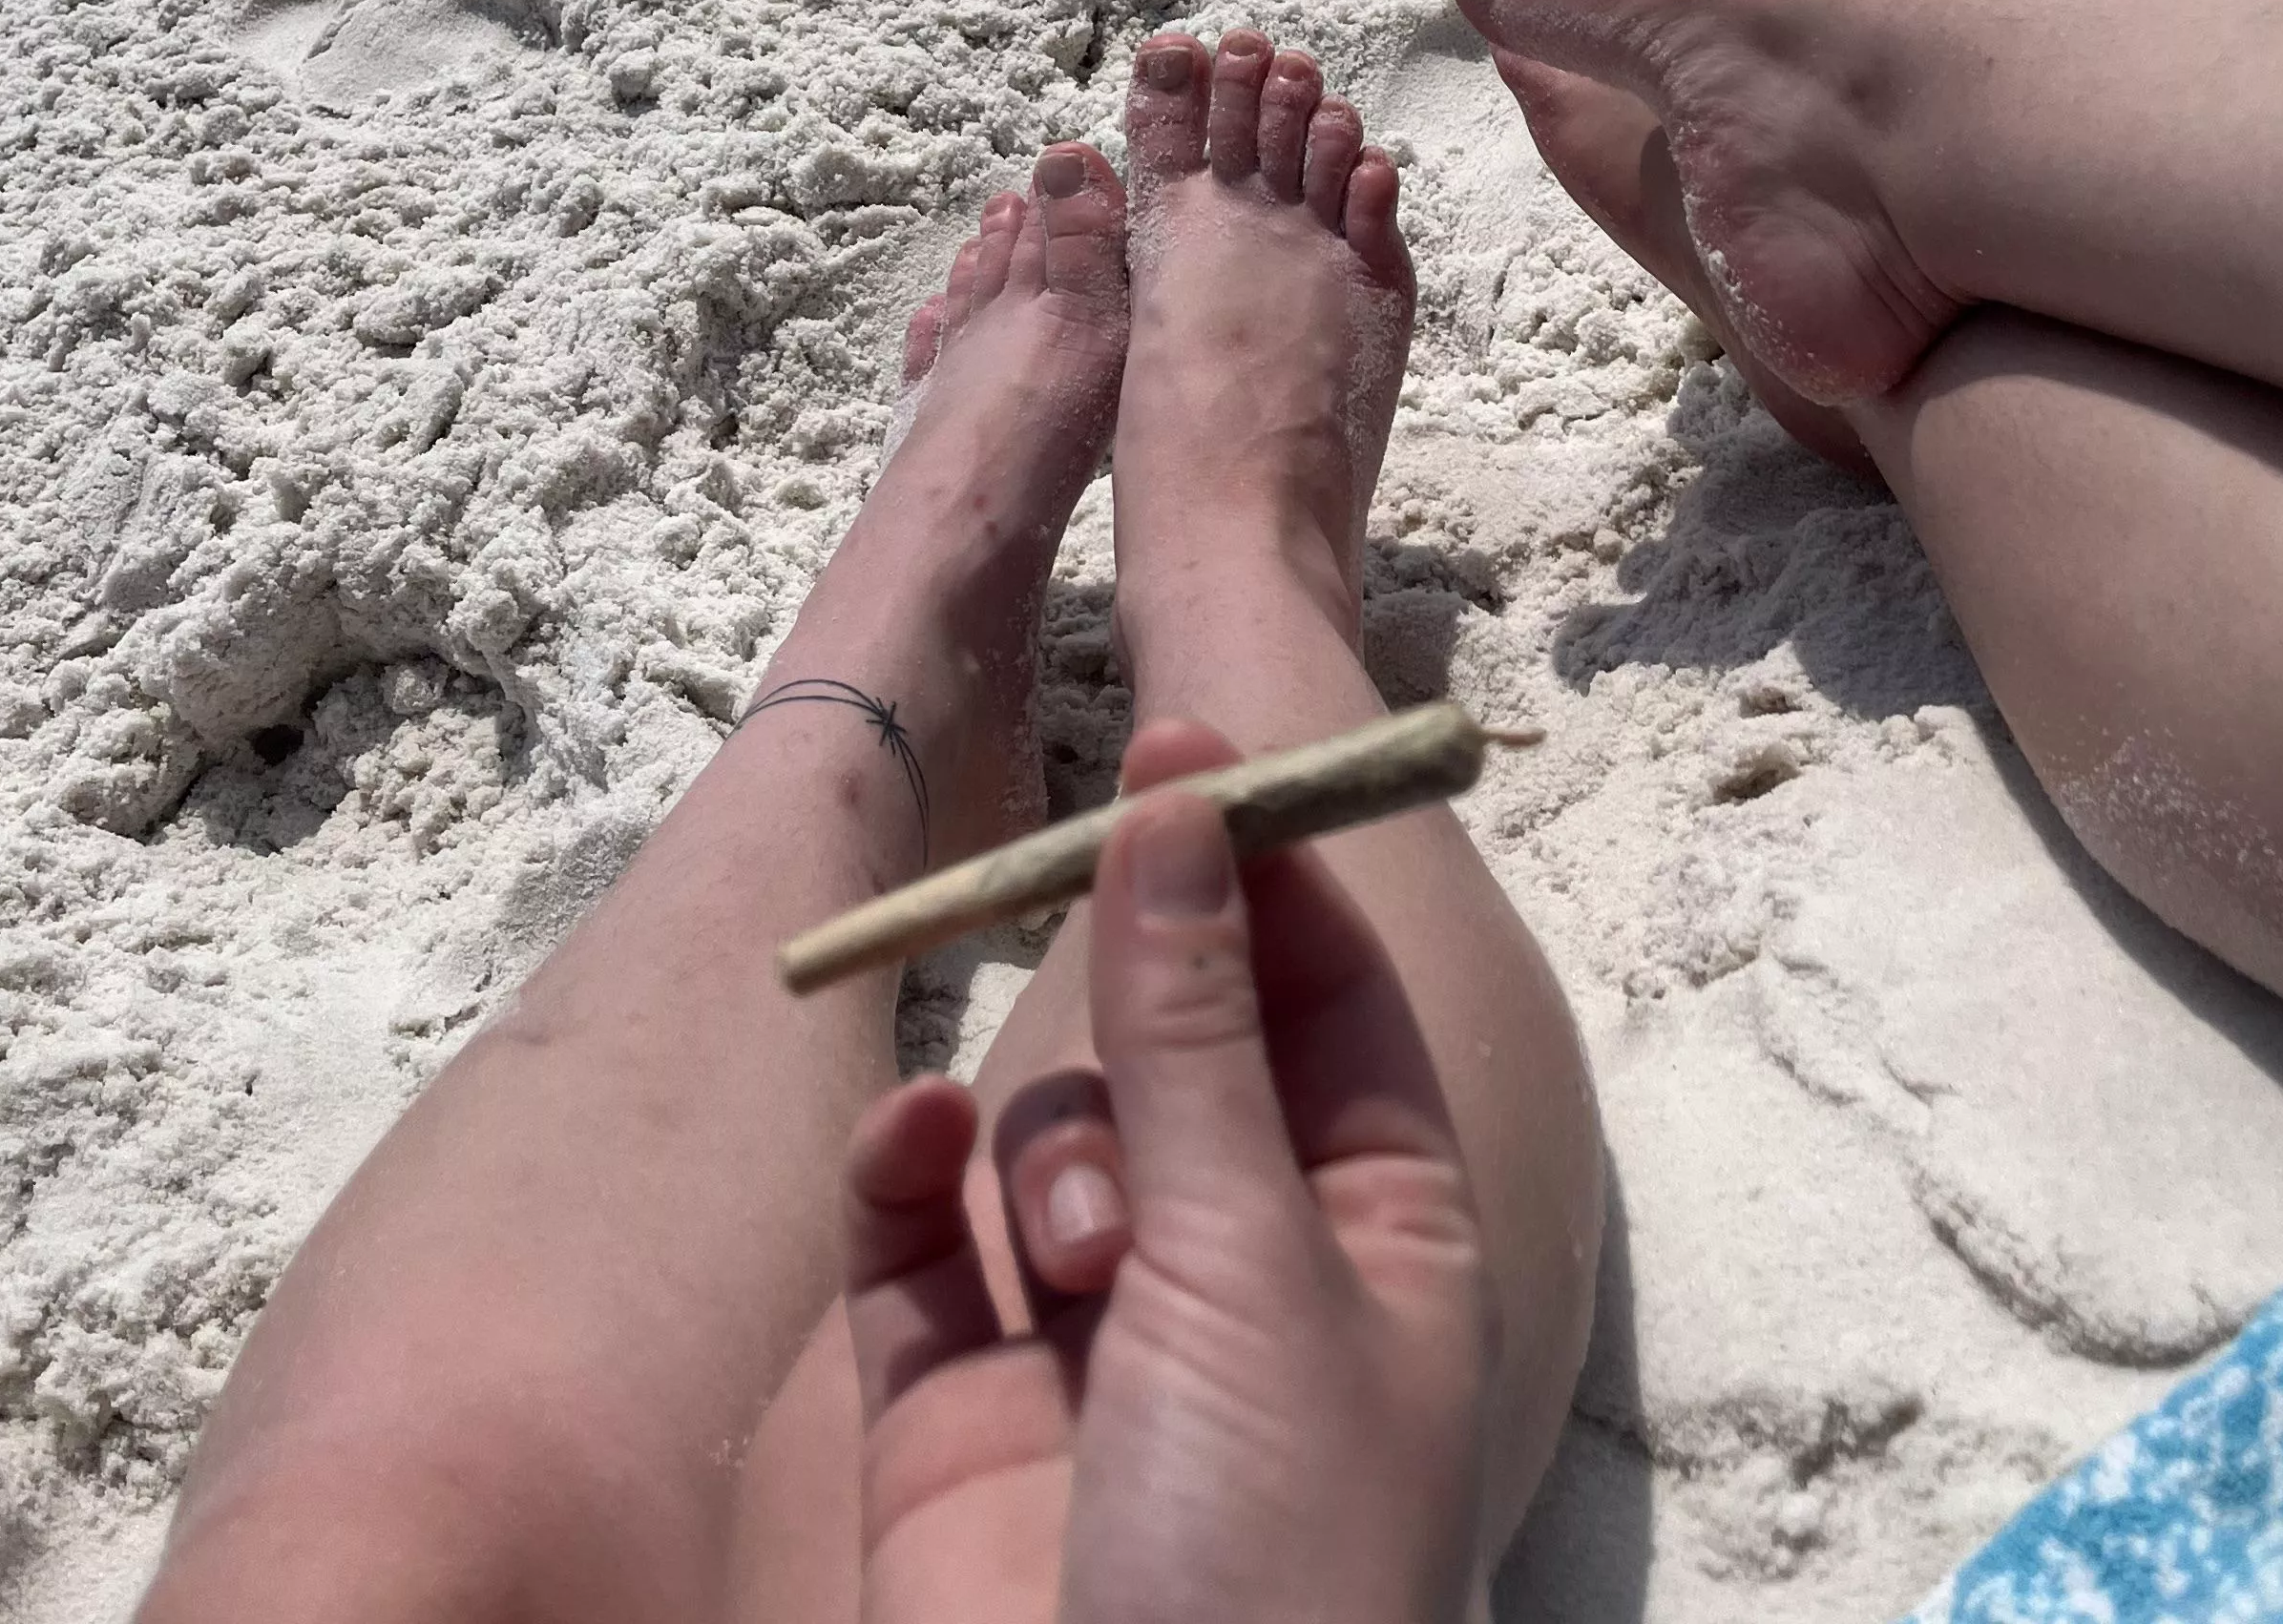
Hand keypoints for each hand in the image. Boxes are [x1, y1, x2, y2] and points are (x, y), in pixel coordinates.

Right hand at [839, 721, 1495, 1623]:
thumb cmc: (1267, 1567)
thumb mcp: (1254, 1266)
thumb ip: (1198, 1032)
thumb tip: (1182, 797)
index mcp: (1382, 1242)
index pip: (1327, 996)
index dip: (1257, 867)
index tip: (1182, 741)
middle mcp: (1241, 1280)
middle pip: (1171, 1046)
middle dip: (1130, 1002)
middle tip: (1075, 890)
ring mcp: (1090, 1354)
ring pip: (1041, 1138)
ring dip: (1042, 1145)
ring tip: (1067, 1254)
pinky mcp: (953, 1427)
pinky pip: (916, 1250)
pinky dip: (905, 1186)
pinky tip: (901, 1156)